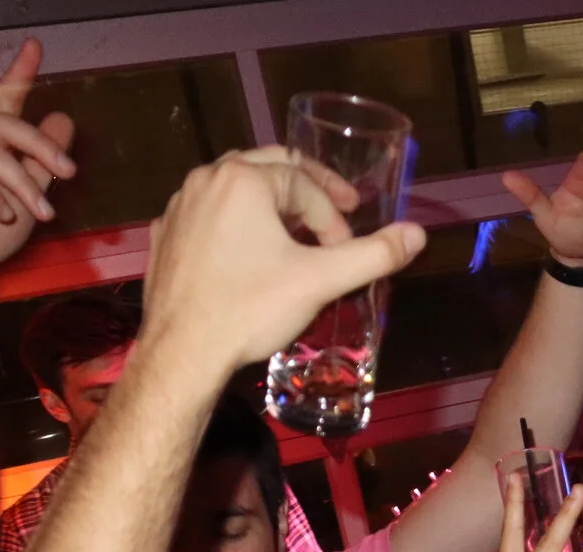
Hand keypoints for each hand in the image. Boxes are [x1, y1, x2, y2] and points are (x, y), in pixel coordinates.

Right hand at [0, 39, 78, 287]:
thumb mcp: (29, 197)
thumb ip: (43, 163)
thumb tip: (64, 119)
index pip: (3, 101)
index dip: (18, 73)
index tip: (35, 46)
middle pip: (3, 125)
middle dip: (40, 145)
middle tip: (68, 174)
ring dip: (24, 184)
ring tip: (43, 214)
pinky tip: (4, 216)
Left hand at [138, 148, 426, 385]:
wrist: (183, 352)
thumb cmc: (252, 308)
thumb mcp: (321, 281)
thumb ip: (373, 254)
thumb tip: (417, 234)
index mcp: (244, 179)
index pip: (305, 184)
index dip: (333, 217)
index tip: (345, 252)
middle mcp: (206, 178)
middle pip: (269, 168)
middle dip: (307, 191)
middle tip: (335, 217)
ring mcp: (180, 205)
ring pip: (235, 188)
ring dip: (271, 204)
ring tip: (293, 234)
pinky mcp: (165, 234)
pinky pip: (208, 213)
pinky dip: (235, 222)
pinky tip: (247, 252)